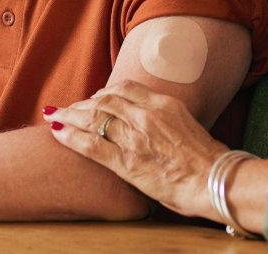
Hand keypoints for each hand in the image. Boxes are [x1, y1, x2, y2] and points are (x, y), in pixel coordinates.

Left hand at [44, 80, 226, 218]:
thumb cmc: (205, 158)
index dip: (103, 92)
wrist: (213, 179)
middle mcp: (145, 114)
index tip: (94, 98)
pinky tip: (57, 132)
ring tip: (55, 116)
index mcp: (162, 103)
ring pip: (92, 118)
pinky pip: (90, 144)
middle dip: (81, 104)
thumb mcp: (186, 124)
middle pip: (103, 101)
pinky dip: (70, 136)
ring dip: (69, 116)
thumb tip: (153, 121)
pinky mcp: (125, 161)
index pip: (124, 88)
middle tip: (68, 108)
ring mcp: (134, 136)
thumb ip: (164, 118)